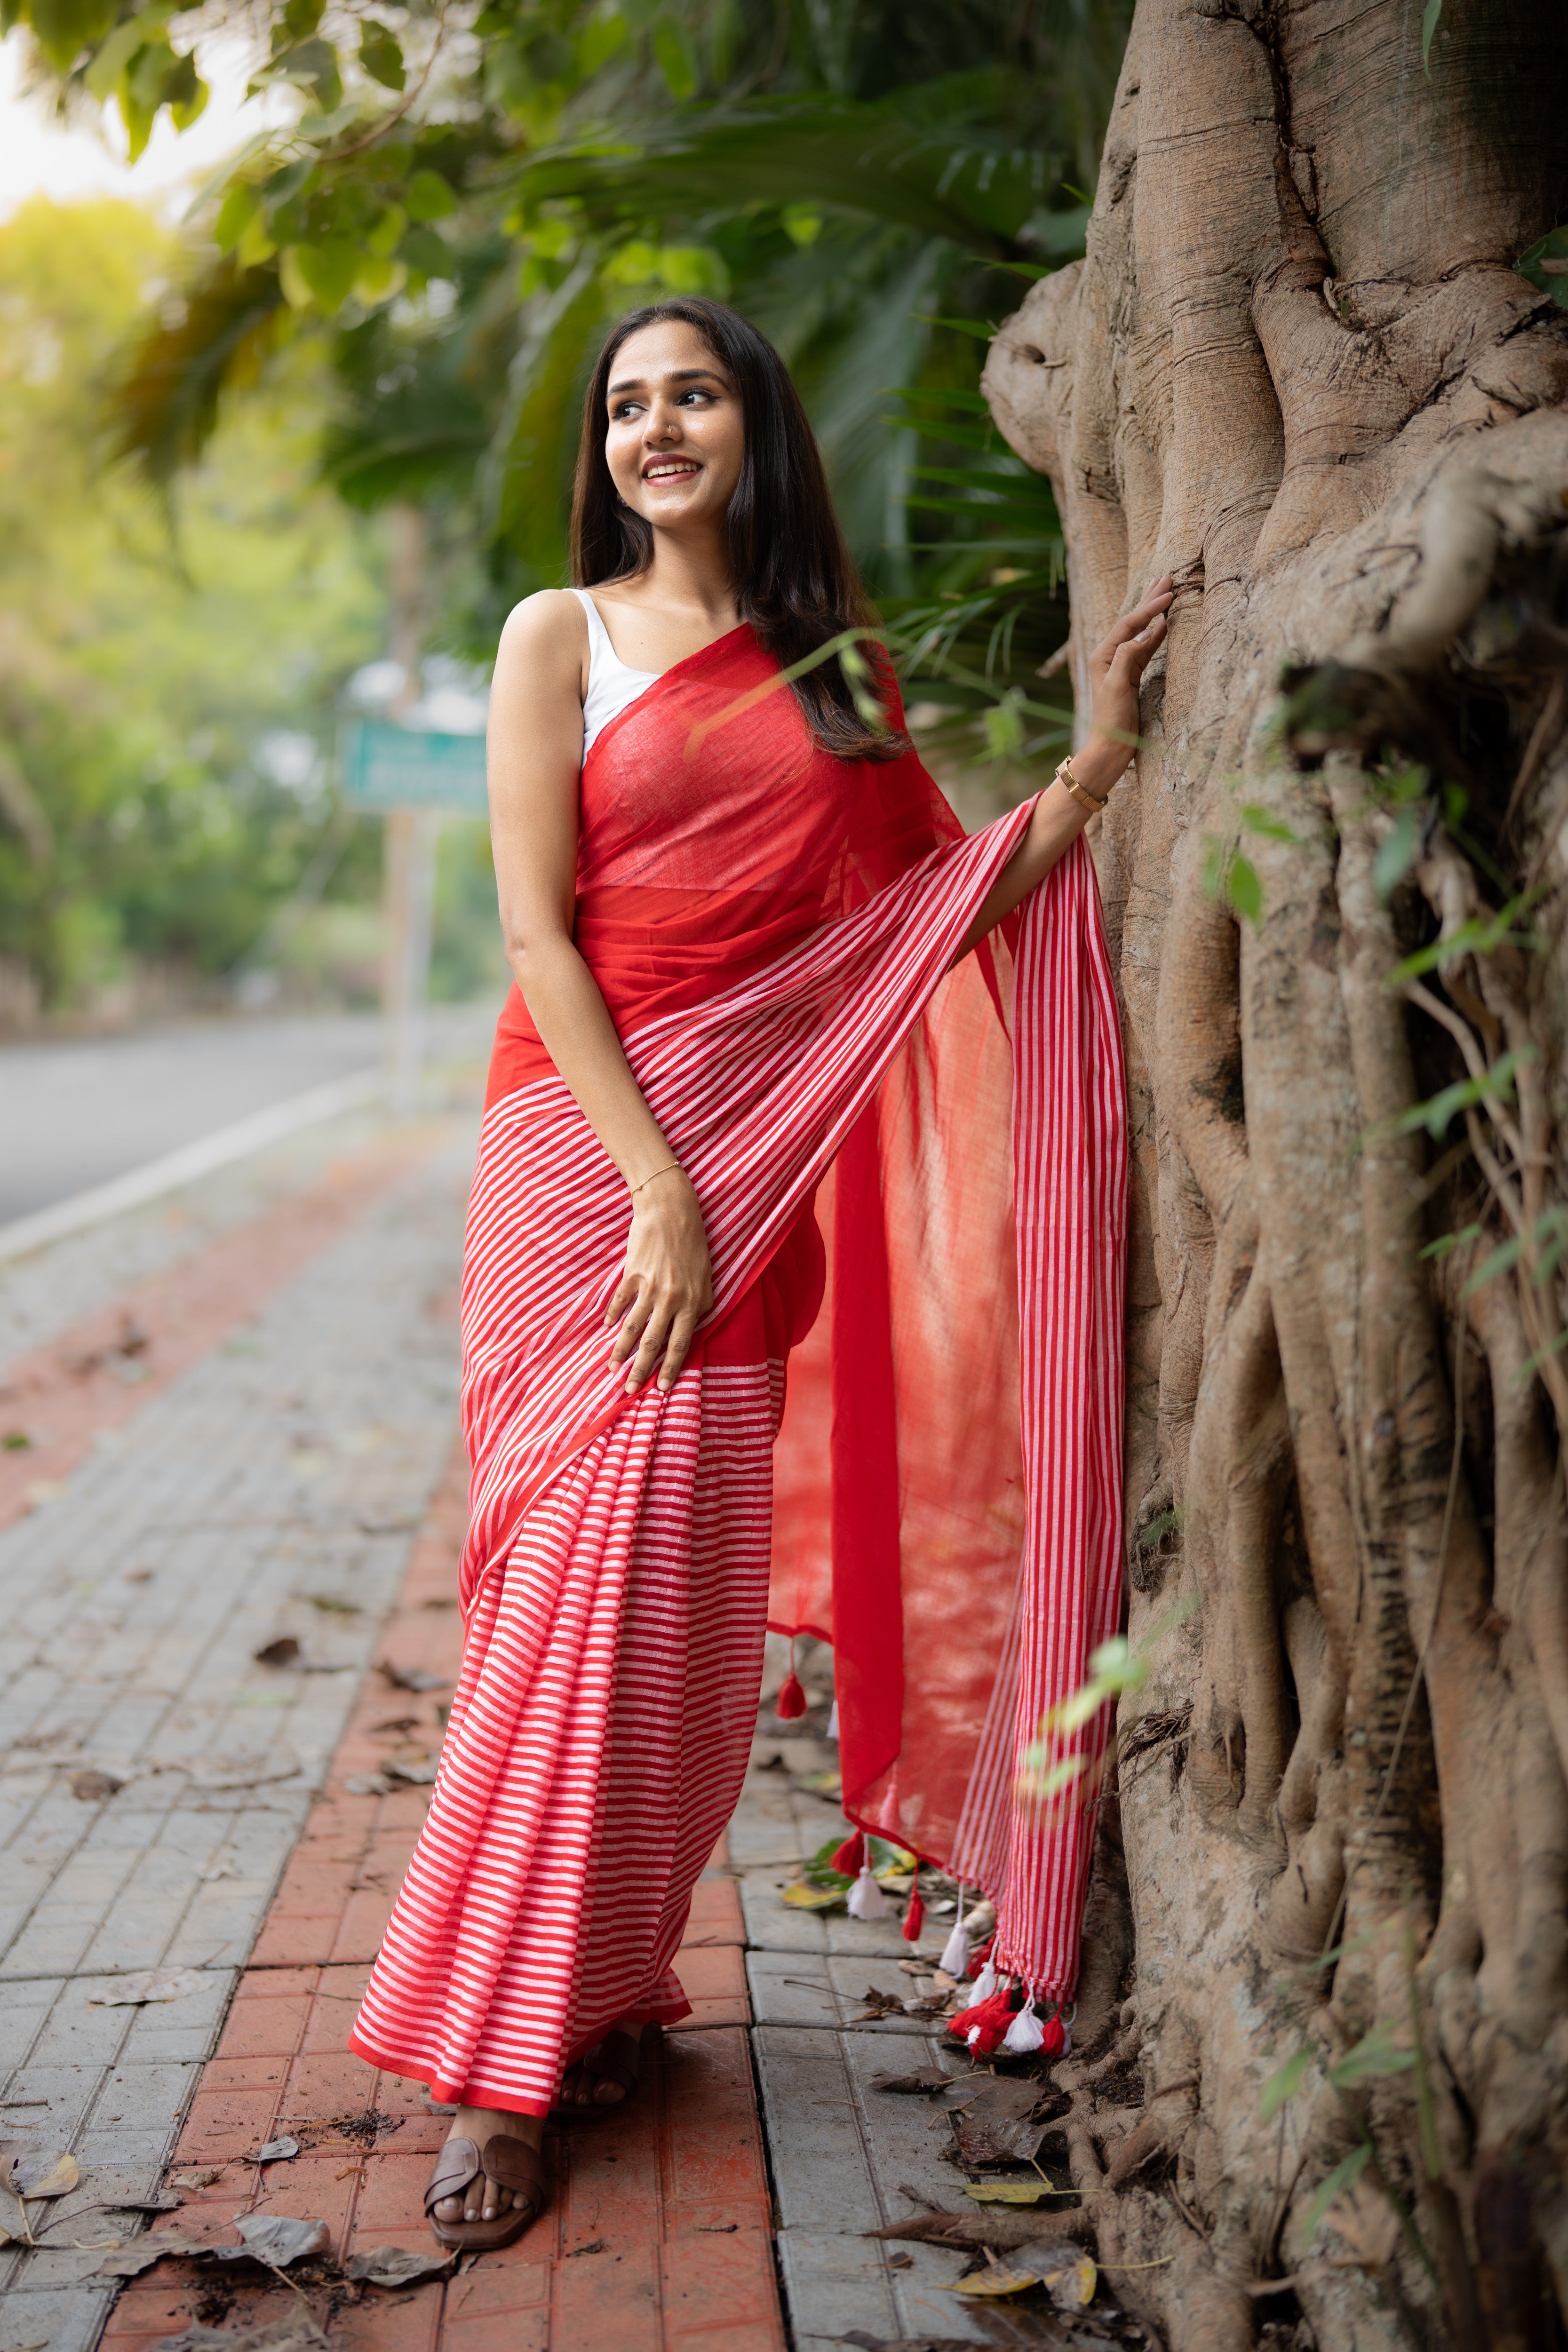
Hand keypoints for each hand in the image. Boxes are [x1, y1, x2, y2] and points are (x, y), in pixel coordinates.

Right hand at [605, 1168, 713, 1391]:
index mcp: (693, 1302)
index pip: (680, 1344)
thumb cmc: (693, 1246)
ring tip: (612, 1368)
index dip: (669, 1368)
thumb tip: (687, 1332)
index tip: (660, 1388)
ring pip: (633, 1327)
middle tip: (630, 1390)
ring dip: (621, 1351)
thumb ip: (698, 1307)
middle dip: (641, 1370)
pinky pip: (621, 1301)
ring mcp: (650, 1286)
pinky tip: (609, 1328)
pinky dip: (614, 1316)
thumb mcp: (706, 1279)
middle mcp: (672, 1298)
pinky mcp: (633, 1273)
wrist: (673, 1210)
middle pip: (653, 1342)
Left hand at [1074, 575, 1172, 798]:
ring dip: (1153, 612)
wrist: (1110, 748)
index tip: (1169, 592)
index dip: (1149, 607)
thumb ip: (1130, 655)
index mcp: (1103, 654)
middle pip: (1132, 621)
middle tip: (1166, 577)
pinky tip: (1164, 624)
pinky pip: (1146, 648)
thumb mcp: (1118, 685)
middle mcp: (1110, 655)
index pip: (1129, 623)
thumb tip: (1148, 631)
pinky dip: (1156, 634)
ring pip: (1140, 631)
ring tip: (1166, 593)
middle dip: (1149, 599)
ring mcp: (1122, 665)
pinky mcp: (1132, 676)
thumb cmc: (1111, 720)